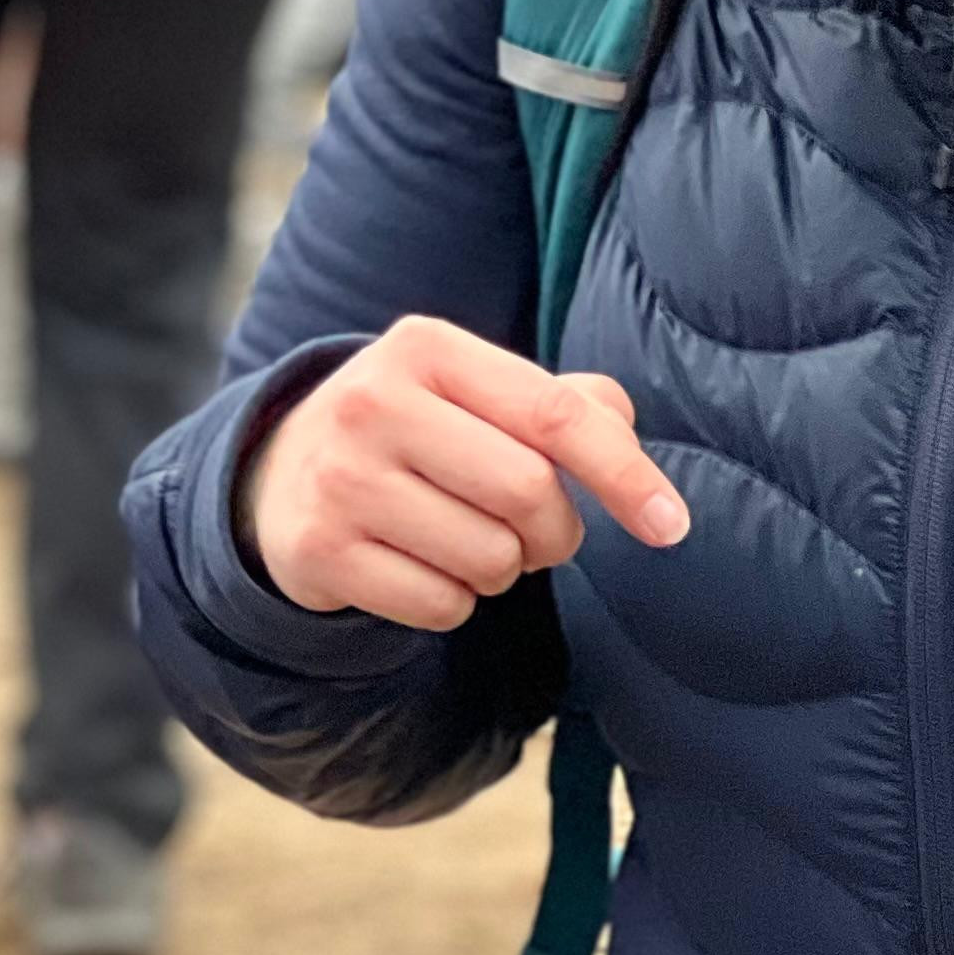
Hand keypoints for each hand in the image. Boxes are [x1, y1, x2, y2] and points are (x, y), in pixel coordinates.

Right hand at [243, 315, 691, 630]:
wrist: (284, 471)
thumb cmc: (422, 430)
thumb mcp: (481, 392)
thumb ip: (571, 408)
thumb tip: (635, 464)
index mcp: (424, 347)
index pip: (553, 414)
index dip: (624, 473)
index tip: (670, 525)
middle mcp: (370, 402)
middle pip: (530, 493)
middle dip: (554, 531)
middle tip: (530, 530)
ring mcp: (338, 478)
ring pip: (491, 560)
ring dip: (501, 568)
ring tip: (460, 538)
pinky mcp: (318, 550)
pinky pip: (443, 607)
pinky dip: (451, 601)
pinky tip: (416, 564)